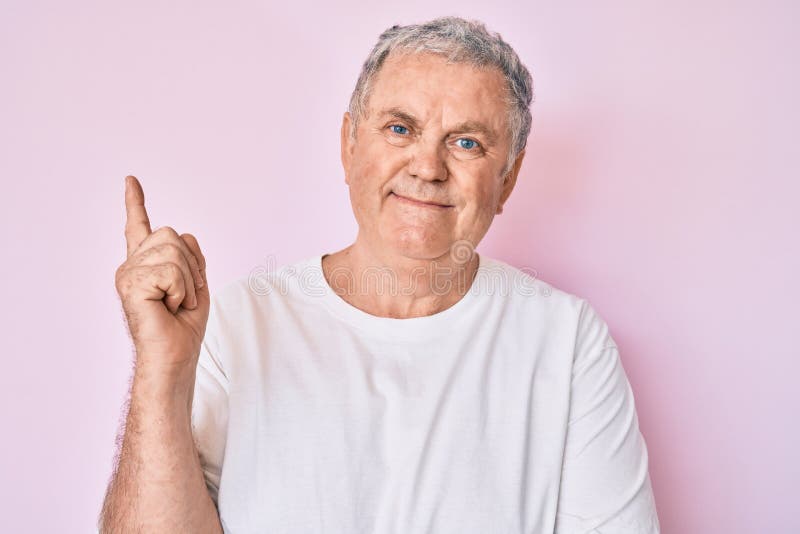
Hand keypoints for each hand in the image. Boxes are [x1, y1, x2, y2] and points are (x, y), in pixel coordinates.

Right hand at [115, 175, 209, 375]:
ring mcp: (127, 273)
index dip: (136, 202)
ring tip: (176, 304)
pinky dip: (182, 291)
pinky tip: (170, 308)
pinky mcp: (130, 284)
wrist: (175, 356)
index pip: (139, 226)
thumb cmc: (184, 327)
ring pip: (174, 251)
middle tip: (184, 297)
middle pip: (173, 235)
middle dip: (192, 266)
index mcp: (146, 264)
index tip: (131, 180)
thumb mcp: (196, 283)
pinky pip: (172, 271)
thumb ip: (191, 256)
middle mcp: (132, 264)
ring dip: (188, 281)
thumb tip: (185, 235)